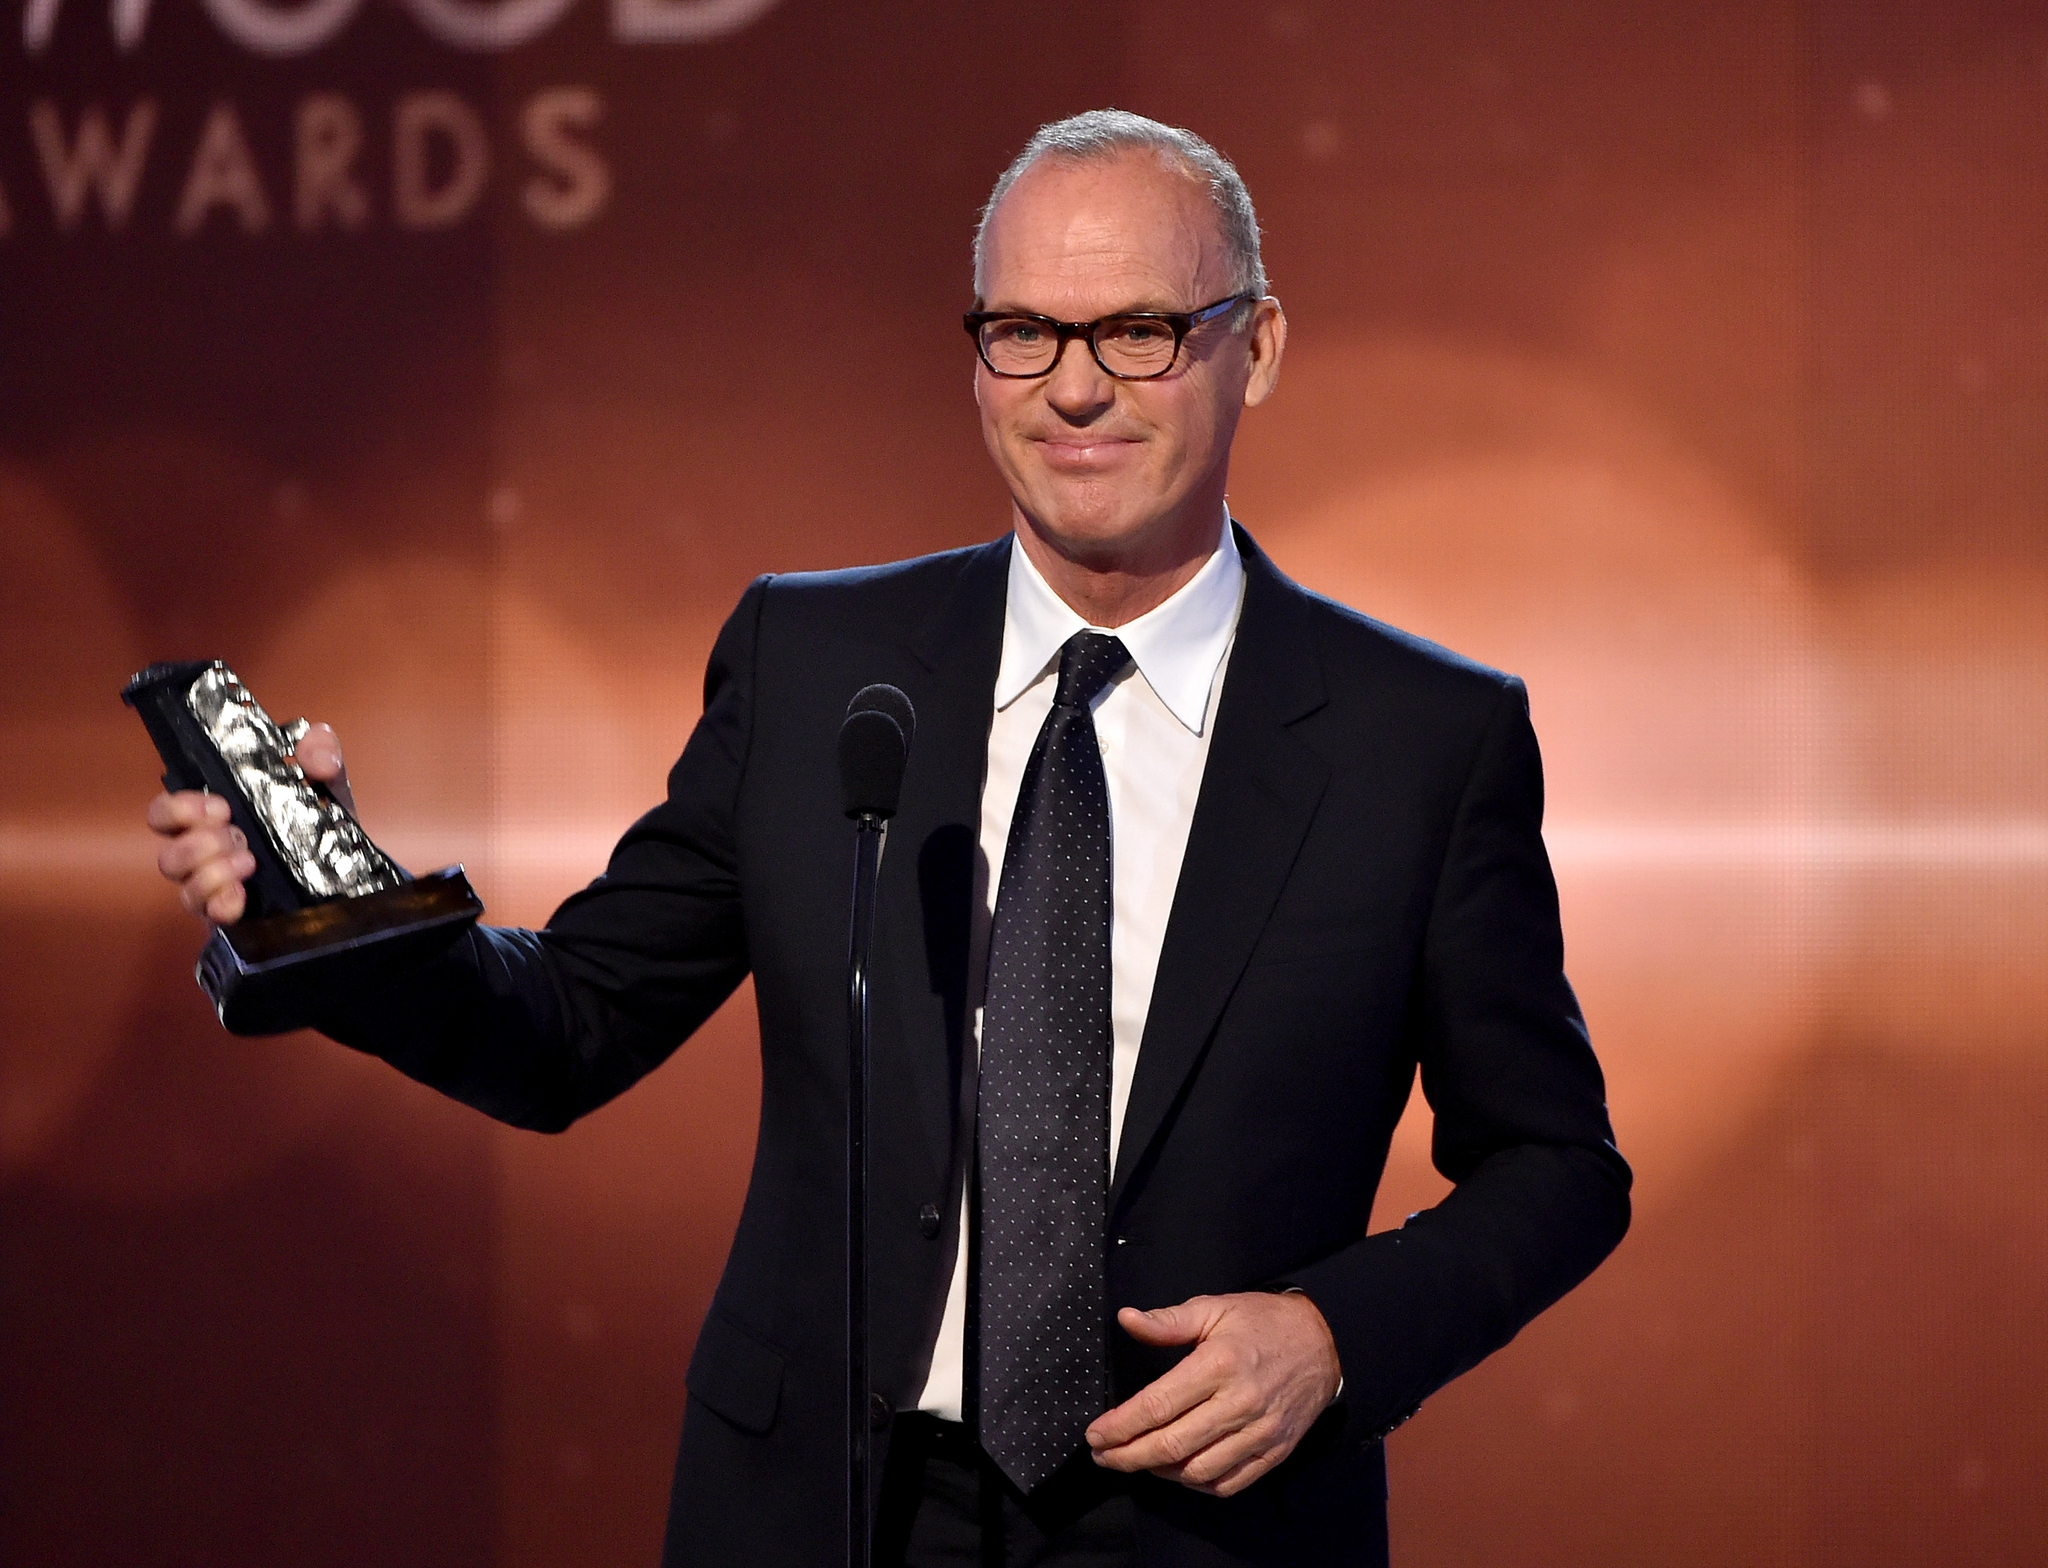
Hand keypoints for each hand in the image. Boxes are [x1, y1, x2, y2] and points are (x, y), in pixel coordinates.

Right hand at [146, 721, 352, 924]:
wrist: (349, 879)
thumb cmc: (320, 827)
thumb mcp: (325, 783)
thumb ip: (321, 753)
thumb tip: (316, 755)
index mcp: (215, 820)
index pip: (165, 813)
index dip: (177, 809)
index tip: (219, 807)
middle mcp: (209, 854)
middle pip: (167, 855)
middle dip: (195, 844)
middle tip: (236, 836)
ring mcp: (219, 888)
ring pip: (183, 887)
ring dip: (211, 872)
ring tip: (248, 861)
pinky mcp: (236, 915)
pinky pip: (209, 914)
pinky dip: (221, 904)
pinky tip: (241, 896)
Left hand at [1086, 1290, 1341, 1497]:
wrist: (1325, 1342)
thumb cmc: (1262, 1322)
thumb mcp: (1214, 1309)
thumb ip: (1168, 1321)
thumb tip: (1125, 1318)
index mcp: (1218, 1364)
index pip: (1157, 1406)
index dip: (1120, 1425)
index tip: (1095, 1434)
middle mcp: (1238, 1403)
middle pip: (1171, 1446)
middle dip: (1128, 1456)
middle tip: (1103, 1456)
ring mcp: (1259, 1432)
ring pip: (1197, 1470)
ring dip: (1159, 1472)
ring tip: (1137, 1459)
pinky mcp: (1274, 1452)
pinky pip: (1228, 1483)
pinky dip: (1197, 1484)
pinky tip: (1179, 1471)